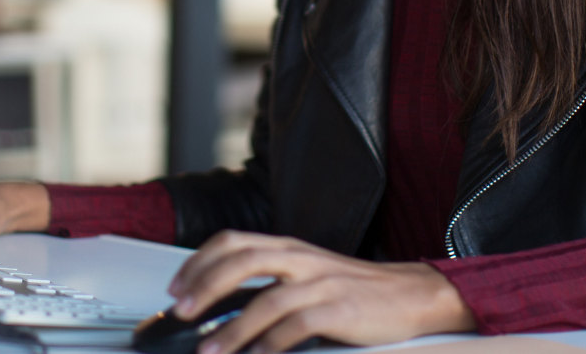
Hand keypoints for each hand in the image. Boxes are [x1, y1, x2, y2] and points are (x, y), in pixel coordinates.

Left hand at [166, 231, 474, 353]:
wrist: (410, 295)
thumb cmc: (354, 290)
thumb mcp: (307, 275)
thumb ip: (269, 283)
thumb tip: (221, 306)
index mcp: (288, 248)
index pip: (232, 242)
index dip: (198, 262)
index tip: (175, 289)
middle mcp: (301, 259)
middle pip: (242, 260)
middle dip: (205, 286)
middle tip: (181, 313)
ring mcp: (321, 283)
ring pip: (265, 301)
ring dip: (231, 330)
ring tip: (209, 351)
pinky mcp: (339, 310)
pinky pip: (297, 327)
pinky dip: (271, 345)